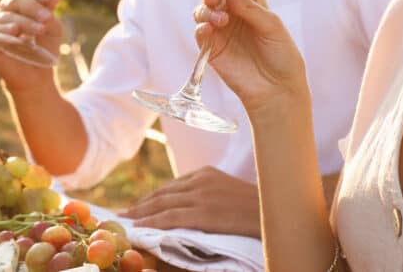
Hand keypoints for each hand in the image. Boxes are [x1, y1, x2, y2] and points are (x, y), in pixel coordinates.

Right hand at [0, 0, 61, 89]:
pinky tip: (15, 32)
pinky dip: (4, 30)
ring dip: (25, 22)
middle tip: (46, 17)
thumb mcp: (53, 30)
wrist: (35, 75)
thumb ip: (50, 13)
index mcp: (24, 5)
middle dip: (33, 7)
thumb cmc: (44, 50)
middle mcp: (7, 10)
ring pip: (7, 15)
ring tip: (39, 30)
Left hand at [118, 166, 260, 237]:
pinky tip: (140, 229)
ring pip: (162, 205)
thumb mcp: (230, 192)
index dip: (152, 198)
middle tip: (123, 214)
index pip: (171, 186)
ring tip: (126, 222)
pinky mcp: (204, 212)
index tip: (137, 206)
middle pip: (162, 193)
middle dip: (141, 205)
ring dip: (141, 214)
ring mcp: (202, 195)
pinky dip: (152, 223)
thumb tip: (194, 208)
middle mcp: (201, 180)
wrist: (280, 212)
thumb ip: (210, 194)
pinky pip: (170, 218)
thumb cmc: (260, 207)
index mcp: (206, 173)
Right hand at [193, 0, 307, 112]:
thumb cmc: (282, 56)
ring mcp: (221, 31)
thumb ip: (250, 6)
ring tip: (220, 18)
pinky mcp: (212, 49)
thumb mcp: (272, 26)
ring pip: (203, 10)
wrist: (278, 90)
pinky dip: (201, 27)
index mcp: (250, 2)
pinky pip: (200, 33)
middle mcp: (233, 13)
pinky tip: (209, 28)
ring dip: (206, 9)